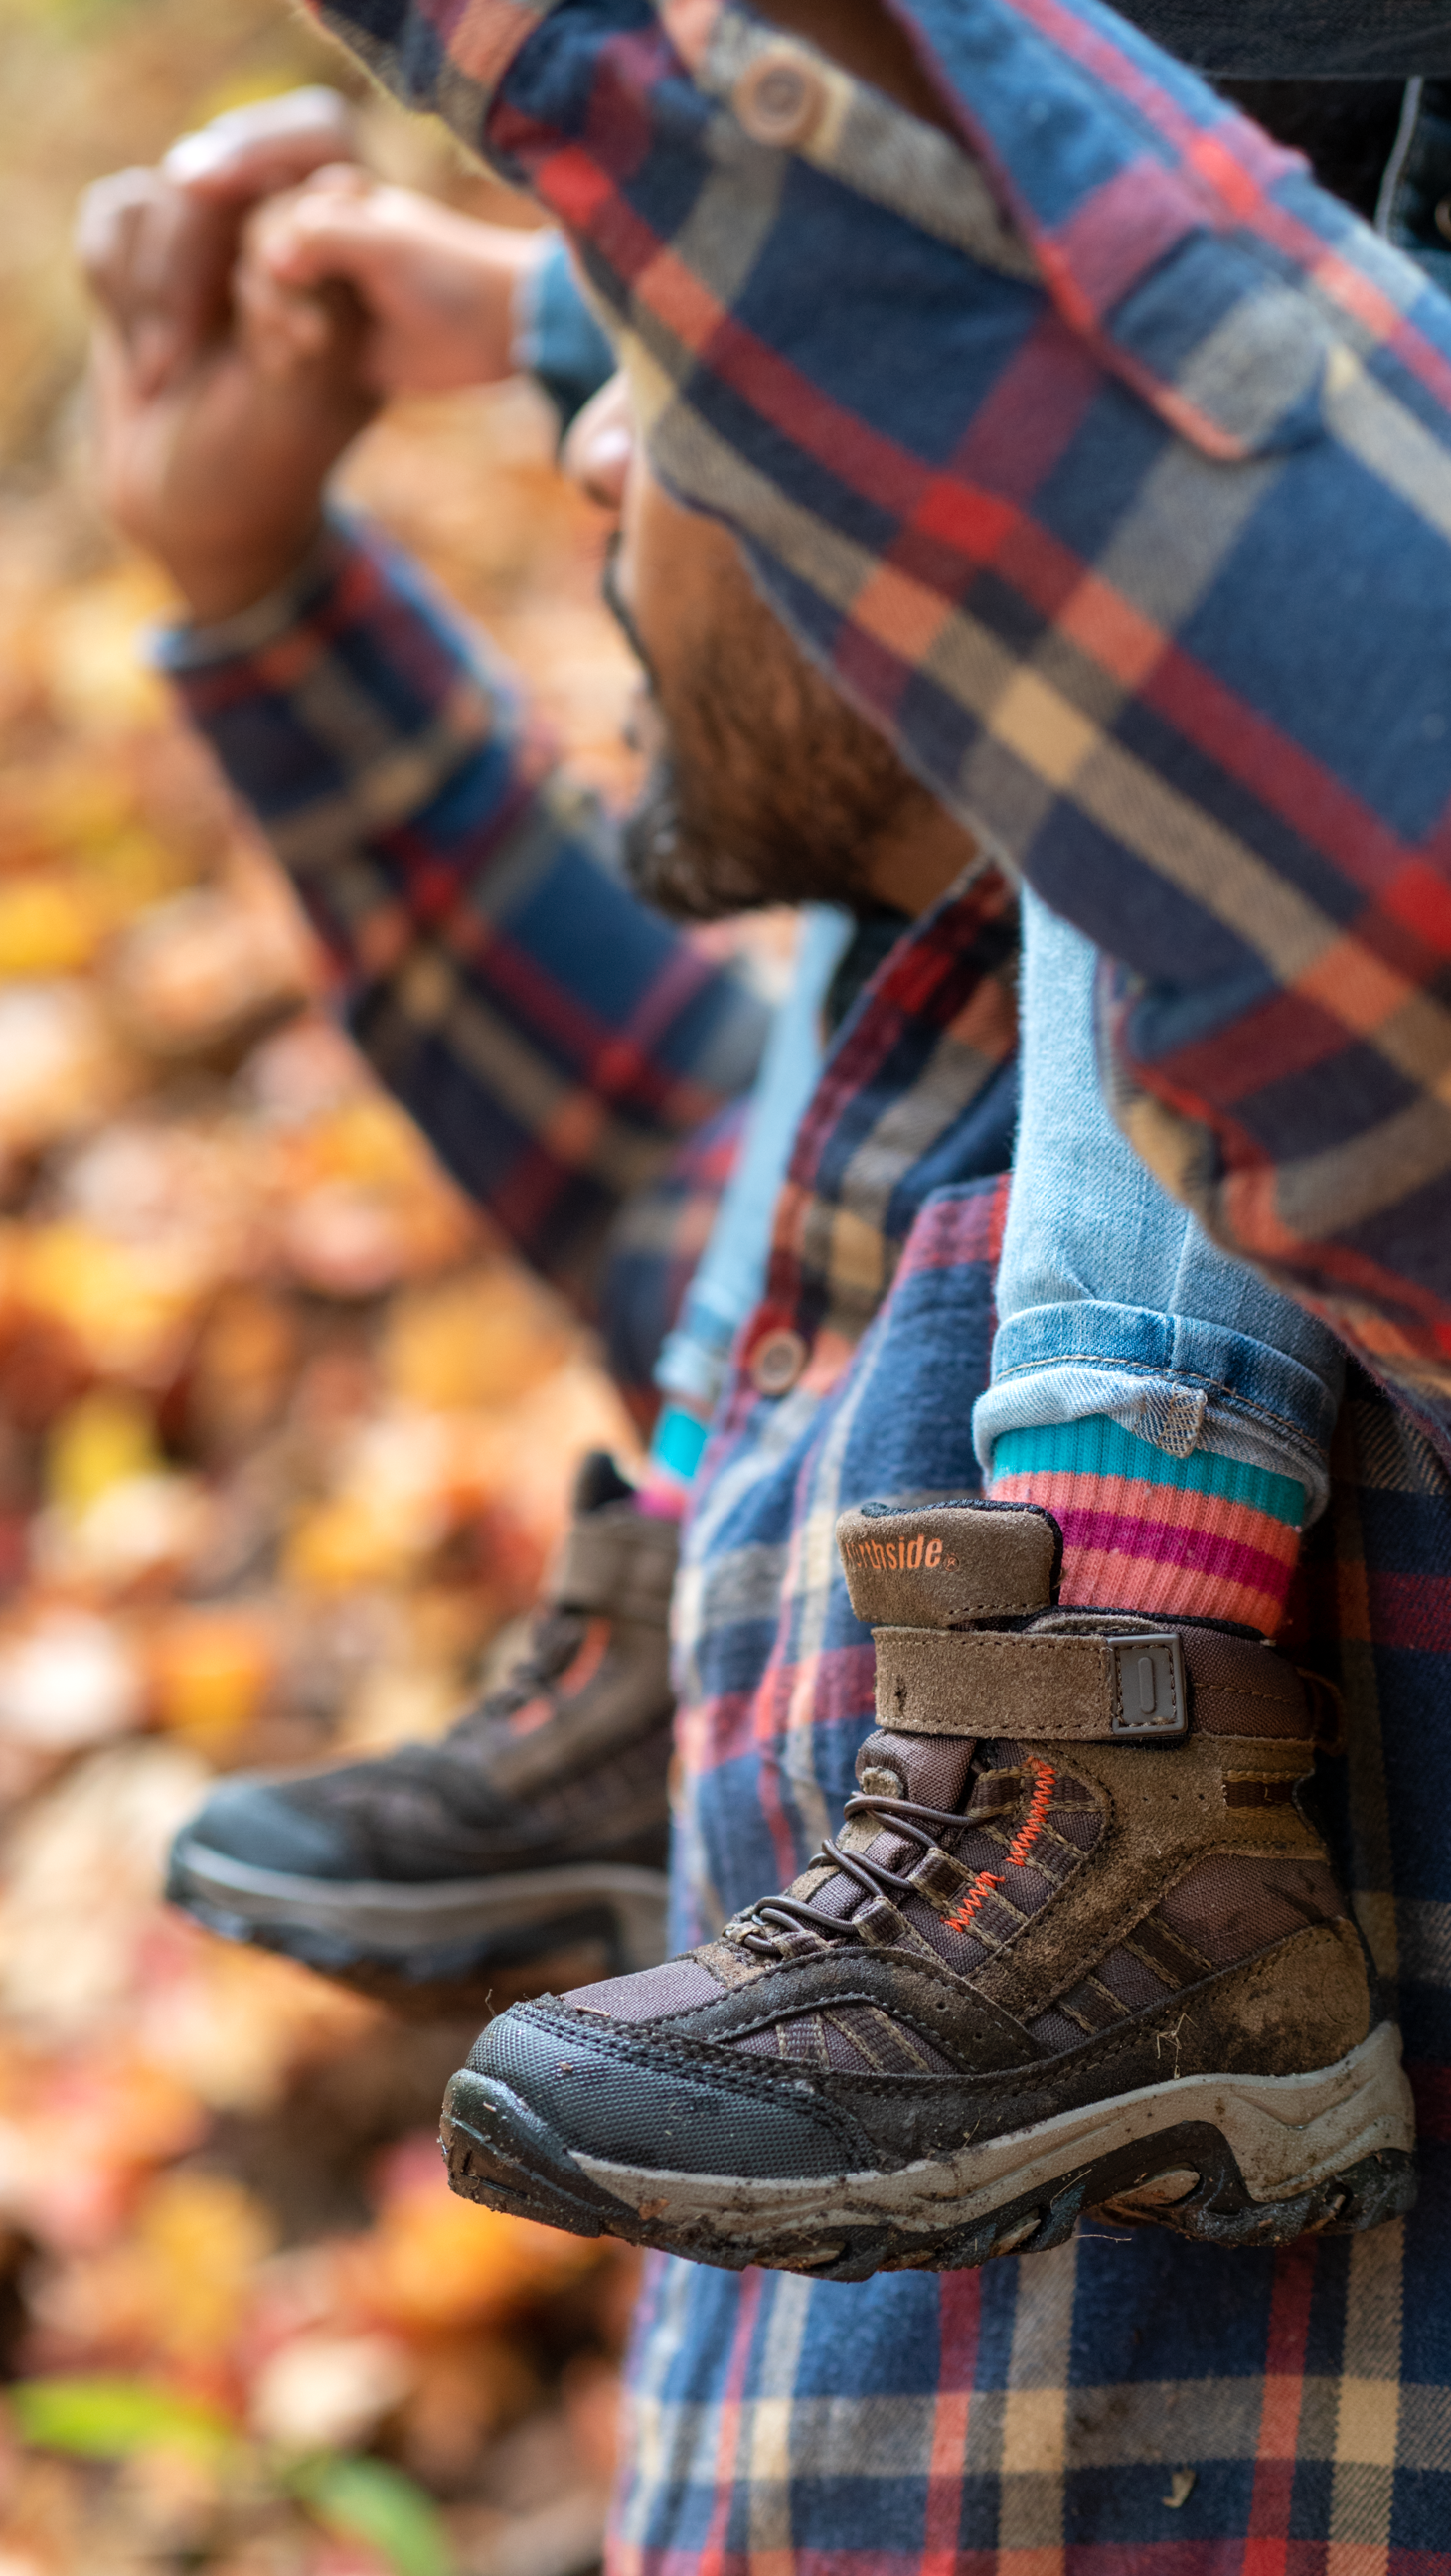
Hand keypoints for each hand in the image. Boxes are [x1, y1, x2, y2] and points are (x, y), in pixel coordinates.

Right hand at [77, 91, 376, 623]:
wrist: (196, 520)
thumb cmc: (265, 469)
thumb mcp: (313, 389)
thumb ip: (319, 290)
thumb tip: (317, 195)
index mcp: (350, 257)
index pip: (317, 144)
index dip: (266, 167)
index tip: (216, 217)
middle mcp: (284, 235)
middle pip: (228, 169)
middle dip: (188, 257)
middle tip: (174, 358)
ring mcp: (215, 242)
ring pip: (163, 195)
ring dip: (150, 289)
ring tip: (165, 376)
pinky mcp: (152, 255)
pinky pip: (113, 214)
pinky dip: (113, 284)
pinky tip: (143, 356)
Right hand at [236, 165, 546, 398]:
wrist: (497, 327)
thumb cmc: (449, 274)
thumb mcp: (386, 246)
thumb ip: (325, 237)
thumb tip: (268, 260)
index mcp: (334, 198)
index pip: (265, 216)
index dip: (271, 252)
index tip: (296, 282)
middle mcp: (322, 235)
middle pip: (255, 256)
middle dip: (270, 295)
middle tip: (312, 337)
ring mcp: (325, 284)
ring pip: (262, 295)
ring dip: (271, 322)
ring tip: (310, 348)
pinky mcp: (332, 332)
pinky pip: (280, 335)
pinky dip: (277, 348)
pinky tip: (293, 364)